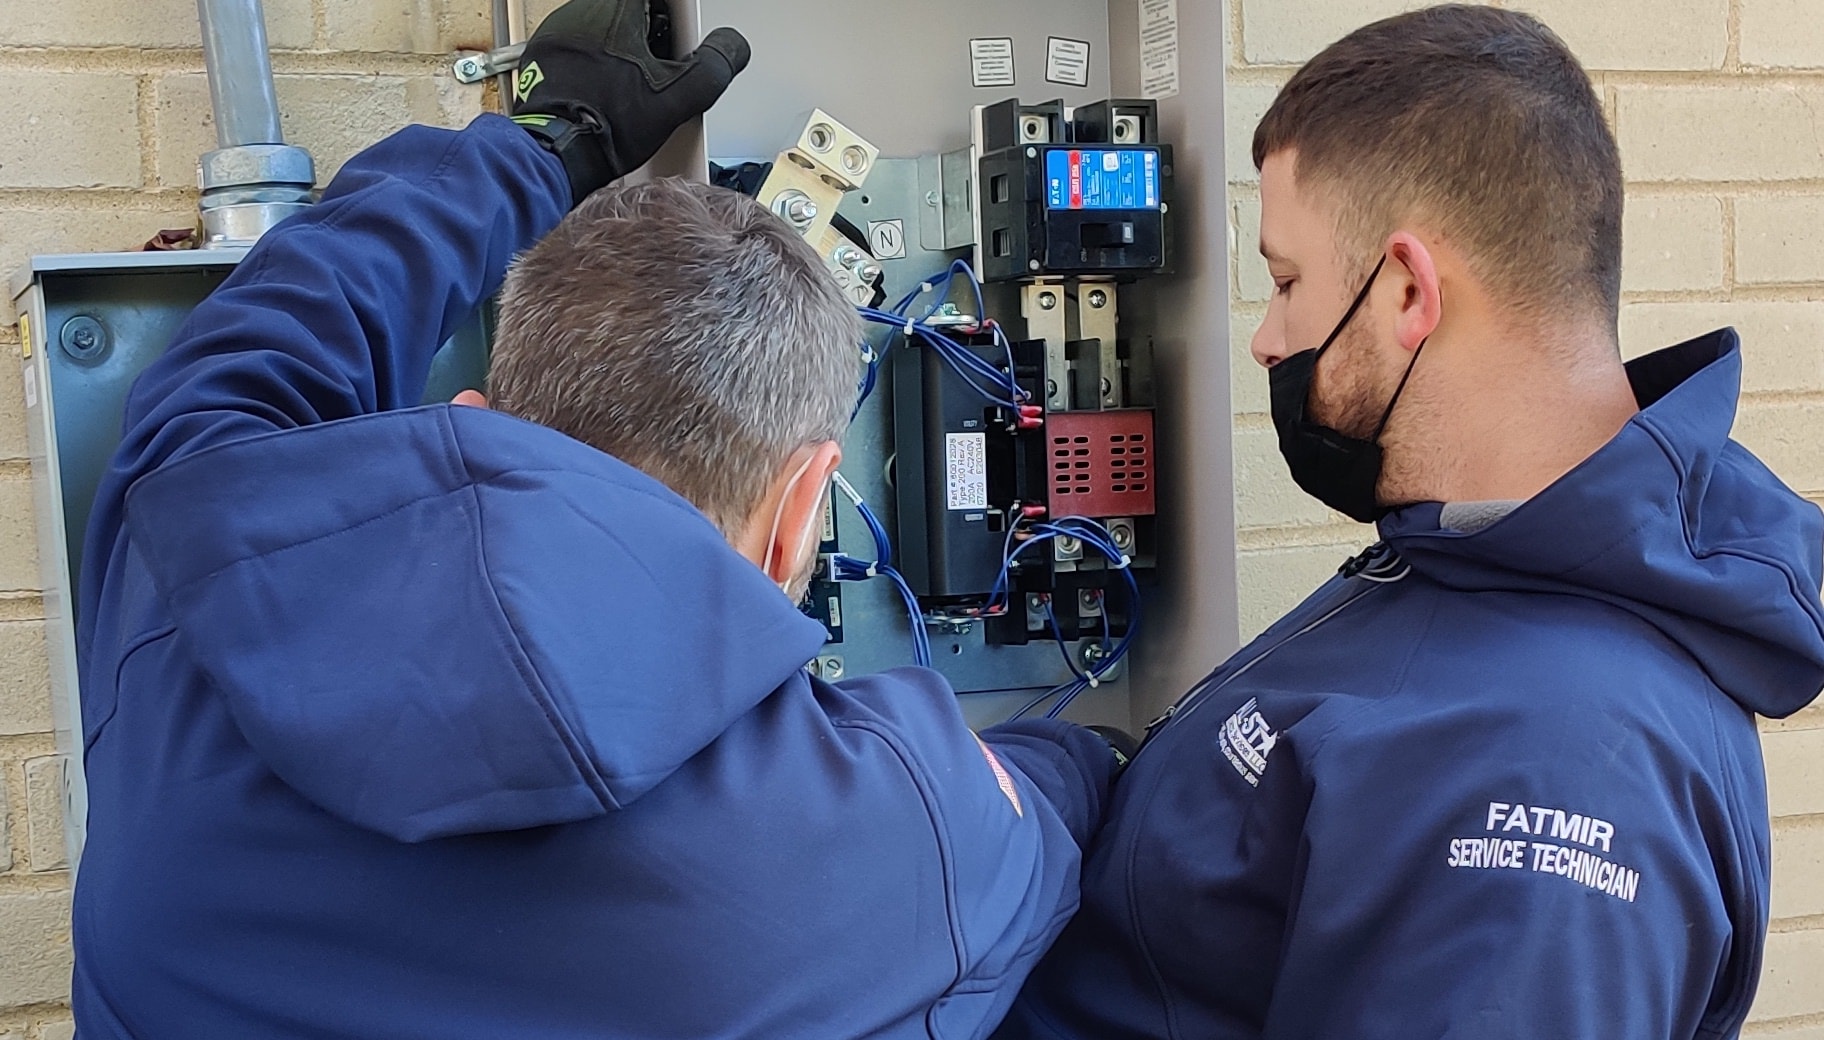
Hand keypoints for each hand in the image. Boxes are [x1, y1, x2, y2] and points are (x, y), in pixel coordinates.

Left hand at [511, 0, 749, 205]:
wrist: (557, 154)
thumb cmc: (610, 125)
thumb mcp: (680, 99)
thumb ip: (716, 66)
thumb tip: (733, 47)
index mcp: (618, 10)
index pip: (660, 2)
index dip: (675, 24)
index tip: (678, 45)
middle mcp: (582, 13)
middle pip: (631, 15)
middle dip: (649, 40)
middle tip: (656, 75)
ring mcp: (558, 34)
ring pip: (604, 31)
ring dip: (622, 53)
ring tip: (630, 90)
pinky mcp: (543, 55)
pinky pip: (579, 49)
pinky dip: (596, 67)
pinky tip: (605, 96)